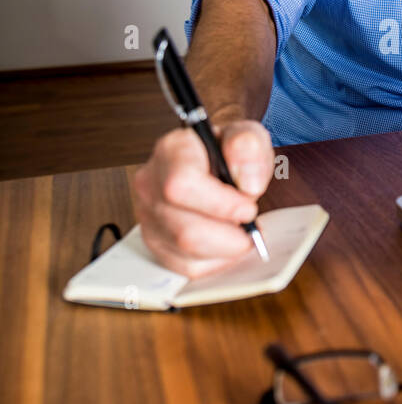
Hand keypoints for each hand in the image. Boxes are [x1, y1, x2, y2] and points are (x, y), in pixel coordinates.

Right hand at [132, 117, 273, 278]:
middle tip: (250, 226)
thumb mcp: (248, 136)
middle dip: (228, 236)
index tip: (248, 208)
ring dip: (224, 249)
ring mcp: (148, 216)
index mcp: (171, 150)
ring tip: (240, 232)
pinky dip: (215, 261)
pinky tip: (226, 243)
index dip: (220, 205)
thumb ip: (249, 148)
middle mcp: (151, 184)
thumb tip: (247, 183)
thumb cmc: (230, 152)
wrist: (218, 163)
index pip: (181, 185)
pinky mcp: (155, 241)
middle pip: (184, 230)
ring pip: (185, 252)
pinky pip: (185, 267)